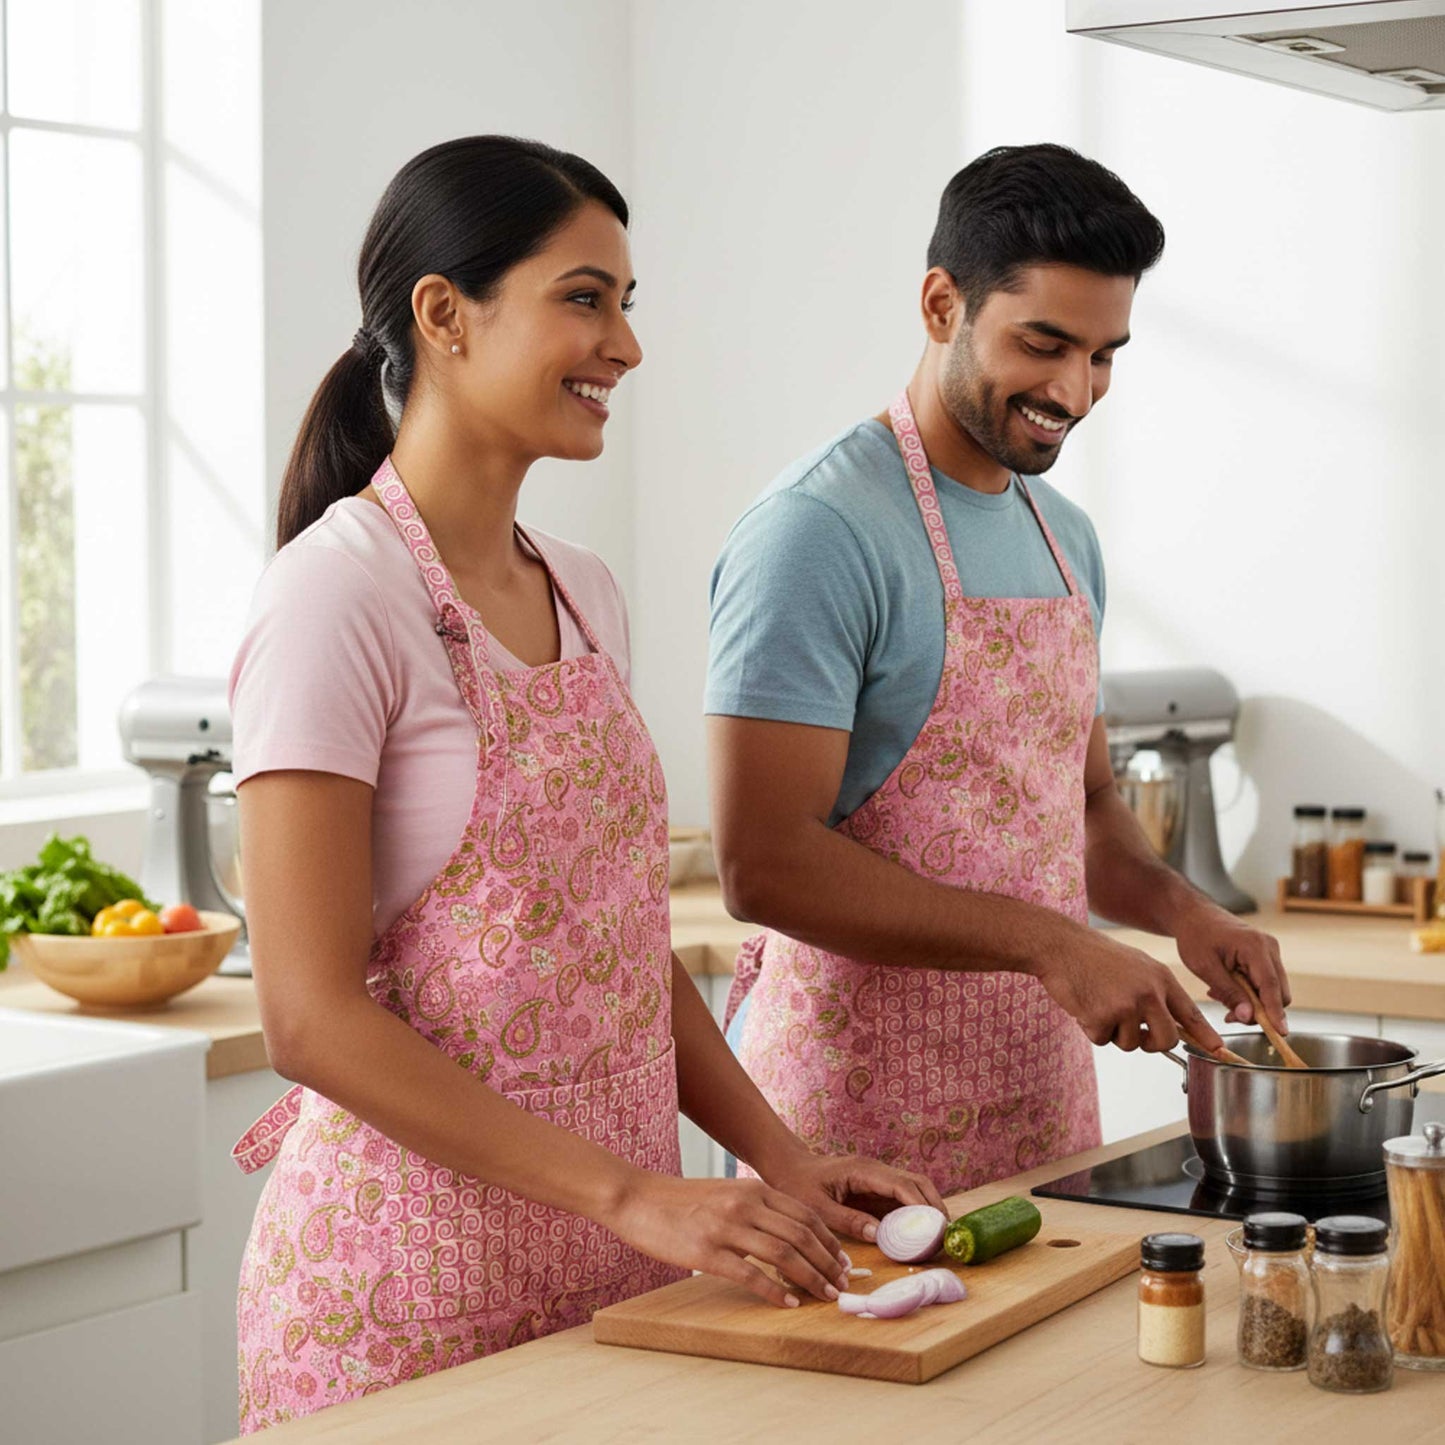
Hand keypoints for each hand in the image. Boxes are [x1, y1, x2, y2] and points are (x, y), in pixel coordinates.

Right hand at [605, 1171, 853, 1307]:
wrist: (638, 1198)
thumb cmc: (681, 1200)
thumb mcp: (725, 1194)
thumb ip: (755, 1208)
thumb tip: (787, 1235)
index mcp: (752, 1190)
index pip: (805, 1215)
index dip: (829, 1240)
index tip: (842, 1261)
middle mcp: (745, 1204)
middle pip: (802, 1235)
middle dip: (828, 1262)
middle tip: (842, 1283)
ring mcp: (726, 1227)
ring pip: (784, 1254)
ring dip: (811, 1278)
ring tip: (824, 1296)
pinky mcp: (707, 1252)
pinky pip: (751, 1274)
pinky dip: (775, 1291)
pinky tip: (788, 1304)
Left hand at [760, 1146, 947, 1242]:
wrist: (786, 1167)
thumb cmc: (797, 1183)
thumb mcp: (817, 1207)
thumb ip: (848, 1220)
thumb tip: (879, 1234)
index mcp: (863, 1171)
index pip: (902, 1184)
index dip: (922, 1204)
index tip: (937, 1226)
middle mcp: (875, 1170)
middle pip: (917, 1183)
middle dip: (934, 1206)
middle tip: (945, 1235)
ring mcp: (876, 1178)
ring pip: (913, 1189)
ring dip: (928, 1209)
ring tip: (938, 1237)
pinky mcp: (874, 1189)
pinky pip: (900, 1199)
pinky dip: (914, 1214)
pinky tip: (918, 1235)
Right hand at [1034, 927, 1222, 1054]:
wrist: (1061, 946)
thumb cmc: (1094, 956)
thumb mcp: (1135, 966)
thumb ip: (1154, 993)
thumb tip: (1166, 1026)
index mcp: (1160, 978)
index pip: (1190, 1013)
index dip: (1205, 1035)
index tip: (1218, 1050)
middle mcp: (1149, 992)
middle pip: (1167, 1040)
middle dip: (1151, 1044)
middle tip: (1136, 1034)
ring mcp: (1127, 1005)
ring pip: (1130, 1043)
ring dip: (1113, 1032)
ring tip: (1099, 1004)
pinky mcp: (1103, 1016)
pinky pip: (1102, 1040)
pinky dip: (1091, 1029)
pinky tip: (1085, 1005)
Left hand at [1173, 903, 1290, 1034]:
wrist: (1194, 916)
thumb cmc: (1196, 936)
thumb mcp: (1205, 967)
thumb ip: (1229, 992)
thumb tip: (1249, 1017)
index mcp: (1255, 946)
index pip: (1271, 986)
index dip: (1276, 1012)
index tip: (1281, 1033)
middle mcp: (1269, 947)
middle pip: (1278, 991)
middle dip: (1258, 1010)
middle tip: (1228, 1014)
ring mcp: (1270, 951)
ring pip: (1272, 989)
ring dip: (1251, 1002)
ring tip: (1221, 996)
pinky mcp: (1266, 955)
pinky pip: (1265, 982)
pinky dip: (1250, 992)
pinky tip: (1227, 989)